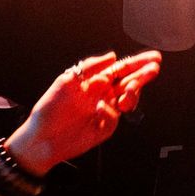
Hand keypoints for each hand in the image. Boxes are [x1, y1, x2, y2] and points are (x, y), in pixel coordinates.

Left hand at [9, 51, 161, 174]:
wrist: (41, 139)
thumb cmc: (49, 109)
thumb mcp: (66, 81)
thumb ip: (90, 67)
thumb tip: (112, 56)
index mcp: (94, 81)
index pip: (120, 69)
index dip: (137, 63)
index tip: (153, 58)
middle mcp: (102, 94)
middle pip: (129, 81)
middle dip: (143, 75)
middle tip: (153, 70)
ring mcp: (105, 111)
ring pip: (128, 99)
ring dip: (132, 93)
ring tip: (127, 94)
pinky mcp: (105, 128)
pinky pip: (115, 118)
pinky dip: (110, 113)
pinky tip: (100, 110)